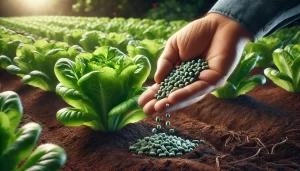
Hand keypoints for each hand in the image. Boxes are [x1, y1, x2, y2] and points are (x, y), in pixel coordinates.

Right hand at [138, 13, 252, 114]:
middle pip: (176, 95)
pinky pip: (199, 89)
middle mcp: (192, 81)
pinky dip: (186, 94)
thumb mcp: (174, 46)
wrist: (219, 24)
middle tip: (147, 110)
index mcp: (181, 73)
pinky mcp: (215, 80)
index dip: (154, 94)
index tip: (141, 102)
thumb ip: (165, 62)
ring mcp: (204, 82)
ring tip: (157, 108)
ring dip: (172, 103)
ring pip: (187, 96)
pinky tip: (172, 98)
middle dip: (161, 103)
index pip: (166, 87)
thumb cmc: (197, 33)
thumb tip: (156, 80)